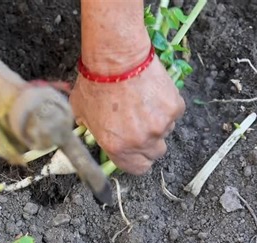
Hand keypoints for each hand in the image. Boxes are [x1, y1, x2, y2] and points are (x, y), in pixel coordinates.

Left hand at [69, 54, 184, 174]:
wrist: (117, 59)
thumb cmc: (96, 84)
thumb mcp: (81, 113)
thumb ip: (90, 130)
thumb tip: (91, 132)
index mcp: (118, 147)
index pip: (137, 169)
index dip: (136, 160)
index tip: (133, 151)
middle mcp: (142, 141)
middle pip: (155, 153)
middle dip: (148, 142)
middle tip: (138, 125)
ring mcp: (161, 125)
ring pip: (165, 132)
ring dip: (157, 122)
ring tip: (142, 103)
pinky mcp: (175, 107)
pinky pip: (174, 114)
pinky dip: (166, 106)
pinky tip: (151, 93)